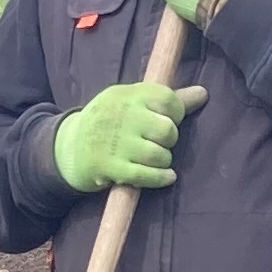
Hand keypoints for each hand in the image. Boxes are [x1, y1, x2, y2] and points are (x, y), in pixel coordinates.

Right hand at [53, 80, 207, 194]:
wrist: (68, 146)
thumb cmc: (111, 121)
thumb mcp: (133, 101)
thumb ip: (168, 99)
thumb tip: (203, 94)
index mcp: (128, 95)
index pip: (167, 99)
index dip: (176, 112)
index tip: (169, 119)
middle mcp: (121, 116)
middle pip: (166, 129)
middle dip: (170, 139)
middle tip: (161, 142)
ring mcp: (115, 143)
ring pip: (158, 154)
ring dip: (165, 160)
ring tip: (158, 159)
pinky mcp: (110, 167)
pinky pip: (145, 175)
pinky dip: (161, 178)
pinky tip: (167, 176)